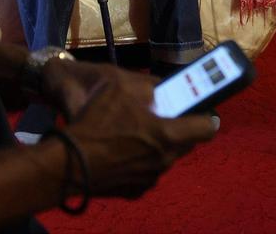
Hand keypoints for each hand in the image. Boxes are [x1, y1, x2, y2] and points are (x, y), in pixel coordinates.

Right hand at [54, 67, 216, 197]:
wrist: (68, 163)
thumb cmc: (95, 121)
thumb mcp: (119, 87)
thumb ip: (147, 84)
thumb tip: (162, 86)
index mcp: (168, 135)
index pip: (207, 127)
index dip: (204, 114)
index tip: (198, 107)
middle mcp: (165, 161)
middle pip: (186, 142)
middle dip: (177, 127)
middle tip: (158, 115)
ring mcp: (151, 178)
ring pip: (165, 156)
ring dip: (157, 144)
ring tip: (133, 131)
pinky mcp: (136, 190)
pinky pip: (147, 170)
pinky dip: (141, 160)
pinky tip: (121, 151)